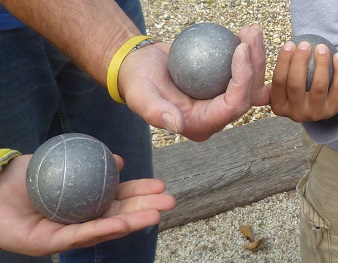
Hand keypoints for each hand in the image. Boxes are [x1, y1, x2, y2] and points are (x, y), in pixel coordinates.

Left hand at [0, 154, 175, 255]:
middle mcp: (80, 219)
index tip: (161, 186)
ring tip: (158, 215)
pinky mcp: (49, 244)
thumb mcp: (60, 160)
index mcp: (85, 201)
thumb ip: (87, 160)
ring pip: (106, 228)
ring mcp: (66, 233)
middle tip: (171, 201)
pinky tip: (123, 223)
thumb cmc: (21, 174)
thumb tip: (117, 160)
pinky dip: (103, 229)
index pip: (117, 198)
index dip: (140, 193)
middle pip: (119, 214)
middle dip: (146, 210)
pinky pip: (80, 236)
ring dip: (133, 222)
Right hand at [118, 24, 268, 141]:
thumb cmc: (137, 81)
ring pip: (250, 82)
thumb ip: (155, 112)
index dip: (243, 79)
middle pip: (249, 93)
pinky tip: (247, 32)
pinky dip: (247, 52)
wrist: (139, 68)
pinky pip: (242, 71)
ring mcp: (223, 100)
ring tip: (252, 29)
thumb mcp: (139, 96)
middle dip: (256, 63)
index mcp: (202, 124)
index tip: (241, 49)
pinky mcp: (224, 86)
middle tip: (251, 33)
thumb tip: (177, 126)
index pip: (233, 105)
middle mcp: (217, 116)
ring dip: (256, 55)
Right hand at [269, 40, 337, 121]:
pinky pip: (337, 88)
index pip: (278, 82)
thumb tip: (256, 66)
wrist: (316, 108)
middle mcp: (296, 113)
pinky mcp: (332, 110)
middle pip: (295, 84)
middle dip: (300, 61)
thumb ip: (271, 81)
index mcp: (279, 107)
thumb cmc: (293, 92)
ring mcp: (315, 113)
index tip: (290, 44)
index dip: (283, 61)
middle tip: (305, 44)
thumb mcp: (280, 92)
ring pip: (318, 86)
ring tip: (321, 47)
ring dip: (321, 64)